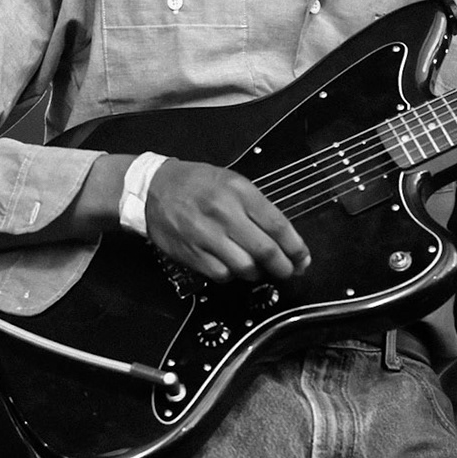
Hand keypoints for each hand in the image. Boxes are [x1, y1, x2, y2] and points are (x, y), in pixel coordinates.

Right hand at [141, 158, 310, 282]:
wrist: (153, 189)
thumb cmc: (196, 183)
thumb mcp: (231, 181)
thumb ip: (257, 207)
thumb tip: (284, 237)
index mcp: (239, 192)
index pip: (278, 225)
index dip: (296, 247)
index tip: (303, 258)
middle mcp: (225, 213)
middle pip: (265, 251)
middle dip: (284, 267)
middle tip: (290, 271)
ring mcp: (207, 236)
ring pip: (245, 267)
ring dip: (259, 274)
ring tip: (261, 270)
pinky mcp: (192, 254)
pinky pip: (222, 275)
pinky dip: (233, 276)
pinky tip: (234, 267)